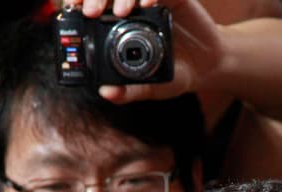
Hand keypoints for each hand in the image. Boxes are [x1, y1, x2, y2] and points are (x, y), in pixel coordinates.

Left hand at [79, 0, 224, 101]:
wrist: (209, 67)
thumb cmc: (175, 74)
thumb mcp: (149, 87)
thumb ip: (128, 91)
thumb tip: (105, 92)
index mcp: (117, 25)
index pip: (92, 5)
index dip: (79, 1)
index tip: (72, 10)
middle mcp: (131, 8)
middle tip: (90, 11)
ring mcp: (151, 0)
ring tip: (121, 12)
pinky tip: (149, 4)